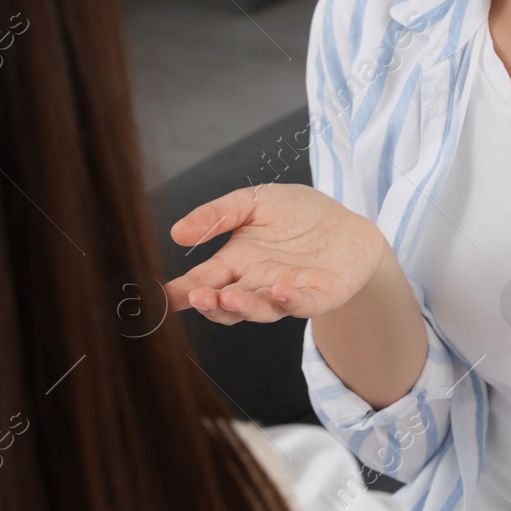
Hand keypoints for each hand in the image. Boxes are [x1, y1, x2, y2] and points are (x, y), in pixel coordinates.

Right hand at [164, 183, 388, 324]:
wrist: (348, 224)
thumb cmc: (298, 214)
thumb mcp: (253, 202)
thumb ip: (217, 215)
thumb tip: (176, 233)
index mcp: (237, 262)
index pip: (204, 281)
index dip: (183, 291)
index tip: (163, 296)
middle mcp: (258, 283)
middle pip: (228, 303)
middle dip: (211, 303)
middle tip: (197, 297)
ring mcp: (288, 293)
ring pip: (261, 309)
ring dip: (245, 305)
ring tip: (229, 295)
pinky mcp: (321, 295)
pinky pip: (305, 304)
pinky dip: (292, 301)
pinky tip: (279, 289)